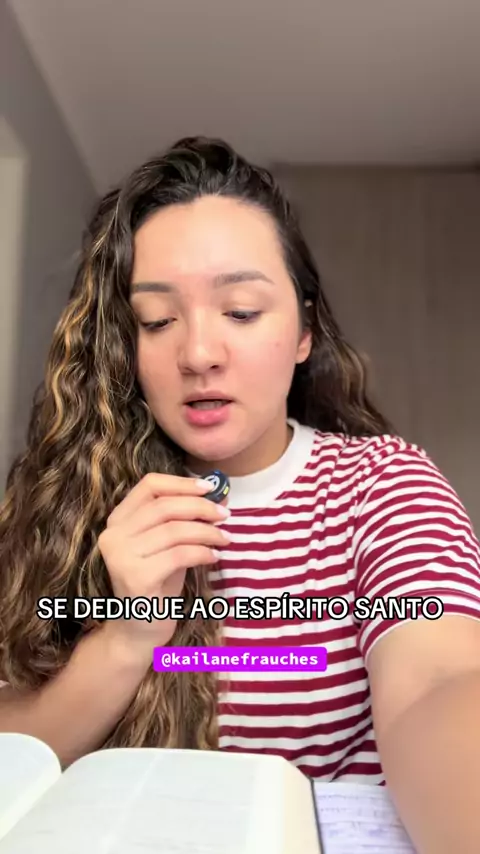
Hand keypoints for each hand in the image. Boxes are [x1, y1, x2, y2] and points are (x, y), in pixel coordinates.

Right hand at [97, 474, 229, 652]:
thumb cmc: (158, 584)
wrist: (139, 631)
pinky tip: (214, 557)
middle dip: (201, 507)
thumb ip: (183, 519)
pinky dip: (202, 552)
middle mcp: (113, 535)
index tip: (210, 488)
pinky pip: (178, 555)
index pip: (149, 485)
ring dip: (207, 532)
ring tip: (226, 538)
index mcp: (117, 521)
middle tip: (225, 515)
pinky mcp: (136, 578)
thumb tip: (218, 493)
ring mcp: (121, 557)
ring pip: (174, 530)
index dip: (182, 483)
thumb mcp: (169, 545)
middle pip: (164, 506)